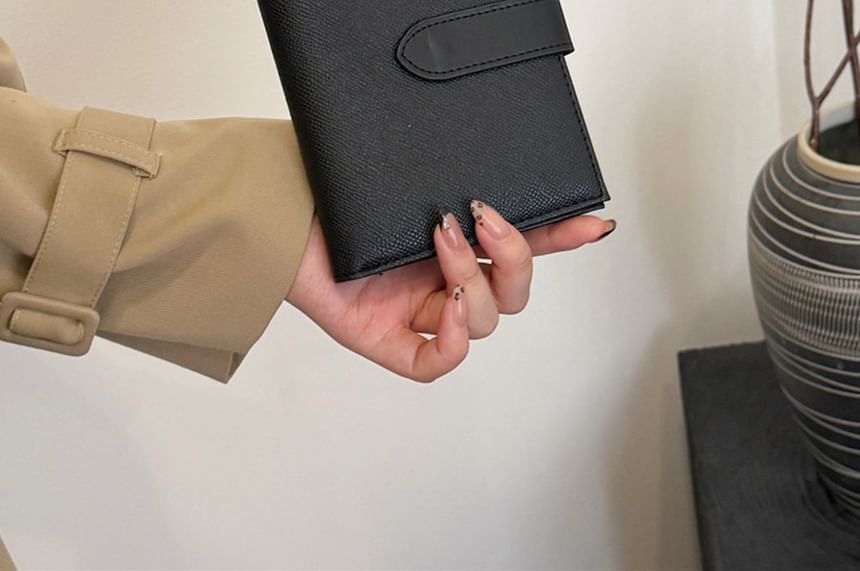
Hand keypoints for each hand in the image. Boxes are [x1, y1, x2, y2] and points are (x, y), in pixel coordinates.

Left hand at [286, 200, 615, 382]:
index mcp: (450, 244)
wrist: (276, 203)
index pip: (516, 249)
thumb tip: (497, 161)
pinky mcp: (382, 339)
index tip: (593, 221)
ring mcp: (413, 312)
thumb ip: (453, 174)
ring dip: (471, 280)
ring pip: (480, 323)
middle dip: (513, 259)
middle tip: (483, 220)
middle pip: (510, 296)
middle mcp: (437, 279)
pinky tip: (442, 305)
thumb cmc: (332, 183)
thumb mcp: (406, 172)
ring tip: (439, 240)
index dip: (559, 240)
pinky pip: (432, 364)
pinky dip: (450, 341)